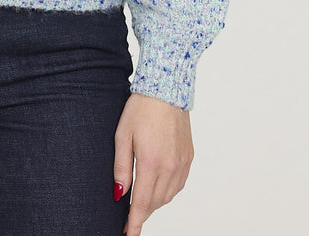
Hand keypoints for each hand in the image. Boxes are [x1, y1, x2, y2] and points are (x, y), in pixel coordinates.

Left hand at [113, 92, 193, 235]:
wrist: (166, 88)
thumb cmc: (141, 108)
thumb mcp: (122, 135)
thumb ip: (121, 167)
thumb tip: (119, 194)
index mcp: (151, 162)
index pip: (142, 203)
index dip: (134, 223)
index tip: (128, 235)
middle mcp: (170, 166)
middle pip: (155, 202)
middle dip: (142, 212)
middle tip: (129, 216)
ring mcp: (182, 162)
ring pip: (168, 196)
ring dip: (155, 202)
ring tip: (142, 200)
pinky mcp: (189, 156)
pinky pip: (179, 184)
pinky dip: (168, 191)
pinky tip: (158, 186)